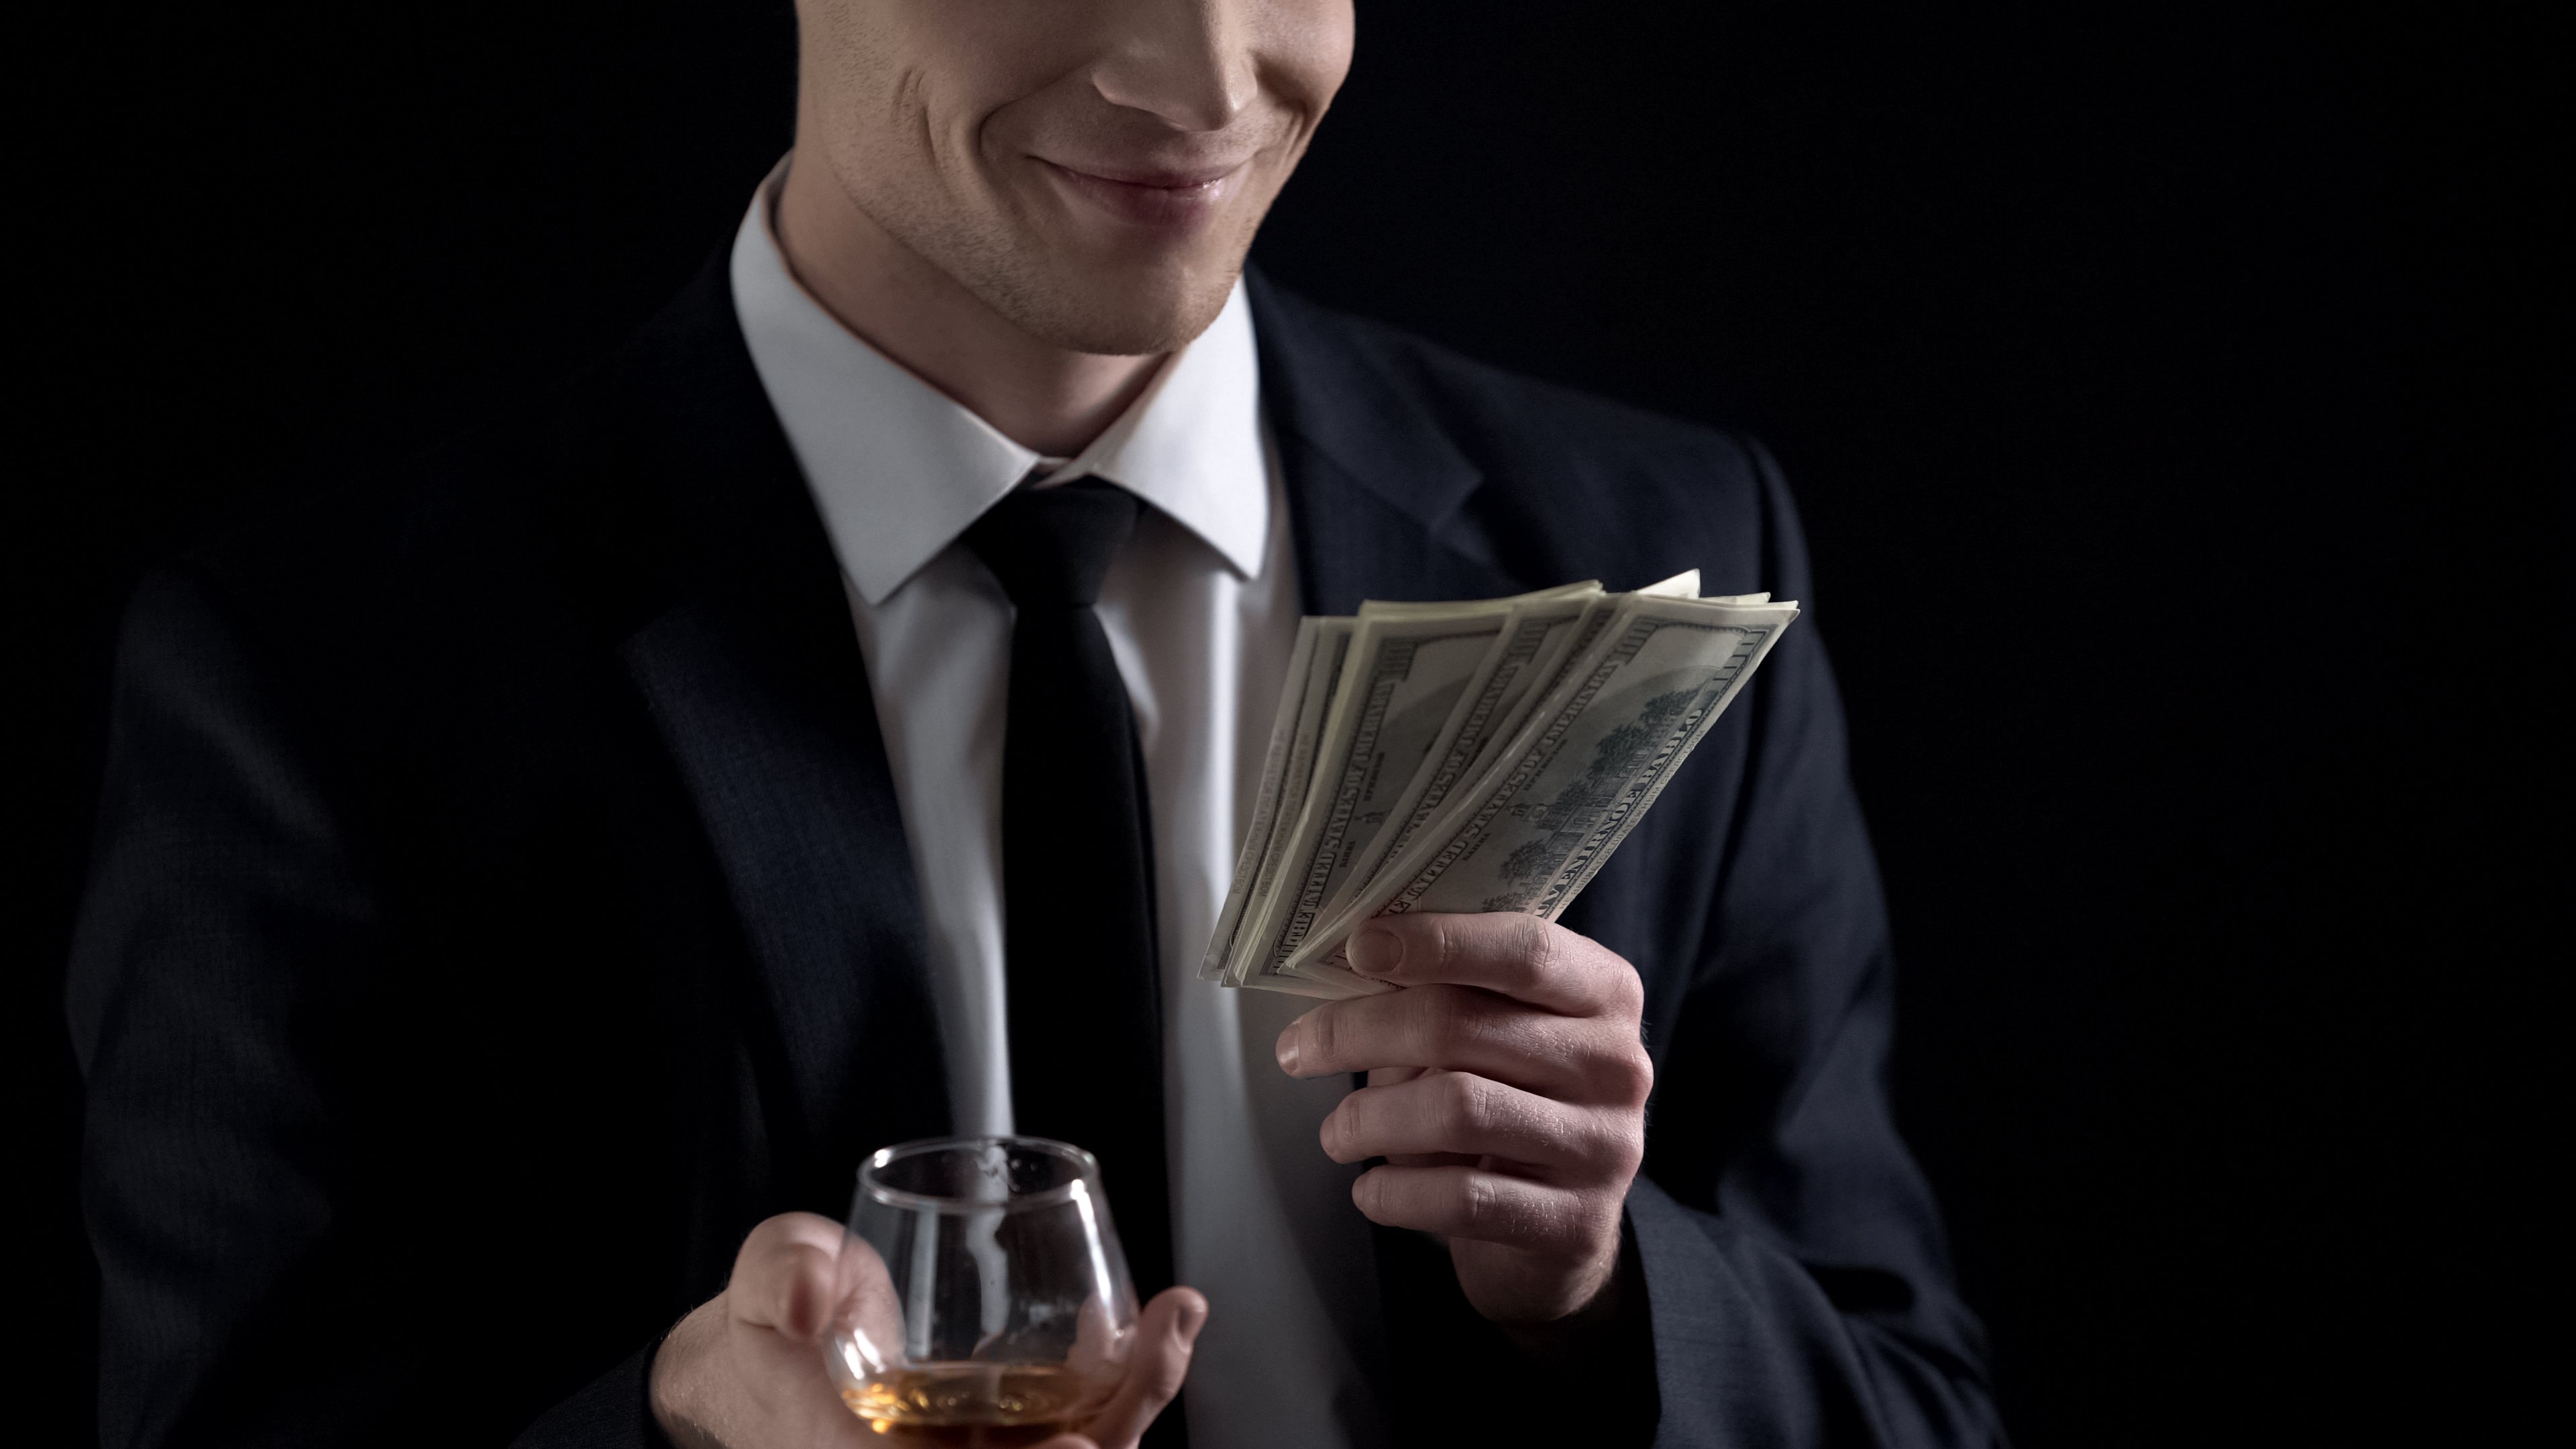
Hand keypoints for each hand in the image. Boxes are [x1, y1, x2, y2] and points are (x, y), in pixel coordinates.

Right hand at [649, 1212, 1206, 1448]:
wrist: (784, 1347)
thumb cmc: (776, 1317)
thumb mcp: (766, 1279)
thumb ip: (782, 1281)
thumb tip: (813, 1300)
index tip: (1072, 1441)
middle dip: (1101, 1436)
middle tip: (1146, 1358)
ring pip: (1079, 1448)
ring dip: (1133, 1398)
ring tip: (1171, 1321)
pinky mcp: (1017, 1432)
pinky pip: (1086, 1418)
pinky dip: (1130, 1376)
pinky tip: (1162, 1317)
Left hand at [1276, 914, 1651, 1326]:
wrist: (1562, 1230)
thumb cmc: (1509, 1103)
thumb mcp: (1492, 1035)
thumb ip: (1441, 994)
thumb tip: (1350, 962)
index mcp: (1604, 993)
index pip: (1526, 948)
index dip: (1439, 942)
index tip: (1359, 946)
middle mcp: (1617, 1064)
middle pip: (1464, 1025)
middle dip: (1359, 1031)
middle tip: (1299, 1049)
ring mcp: (1602, 1146)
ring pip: (1456, 1109)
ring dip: (1369, 1117)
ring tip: (1336, 1131)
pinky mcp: (1575, 1222)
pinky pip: (1461, 1197)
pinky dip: (1393, 1192)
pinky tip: (1370, 1188)